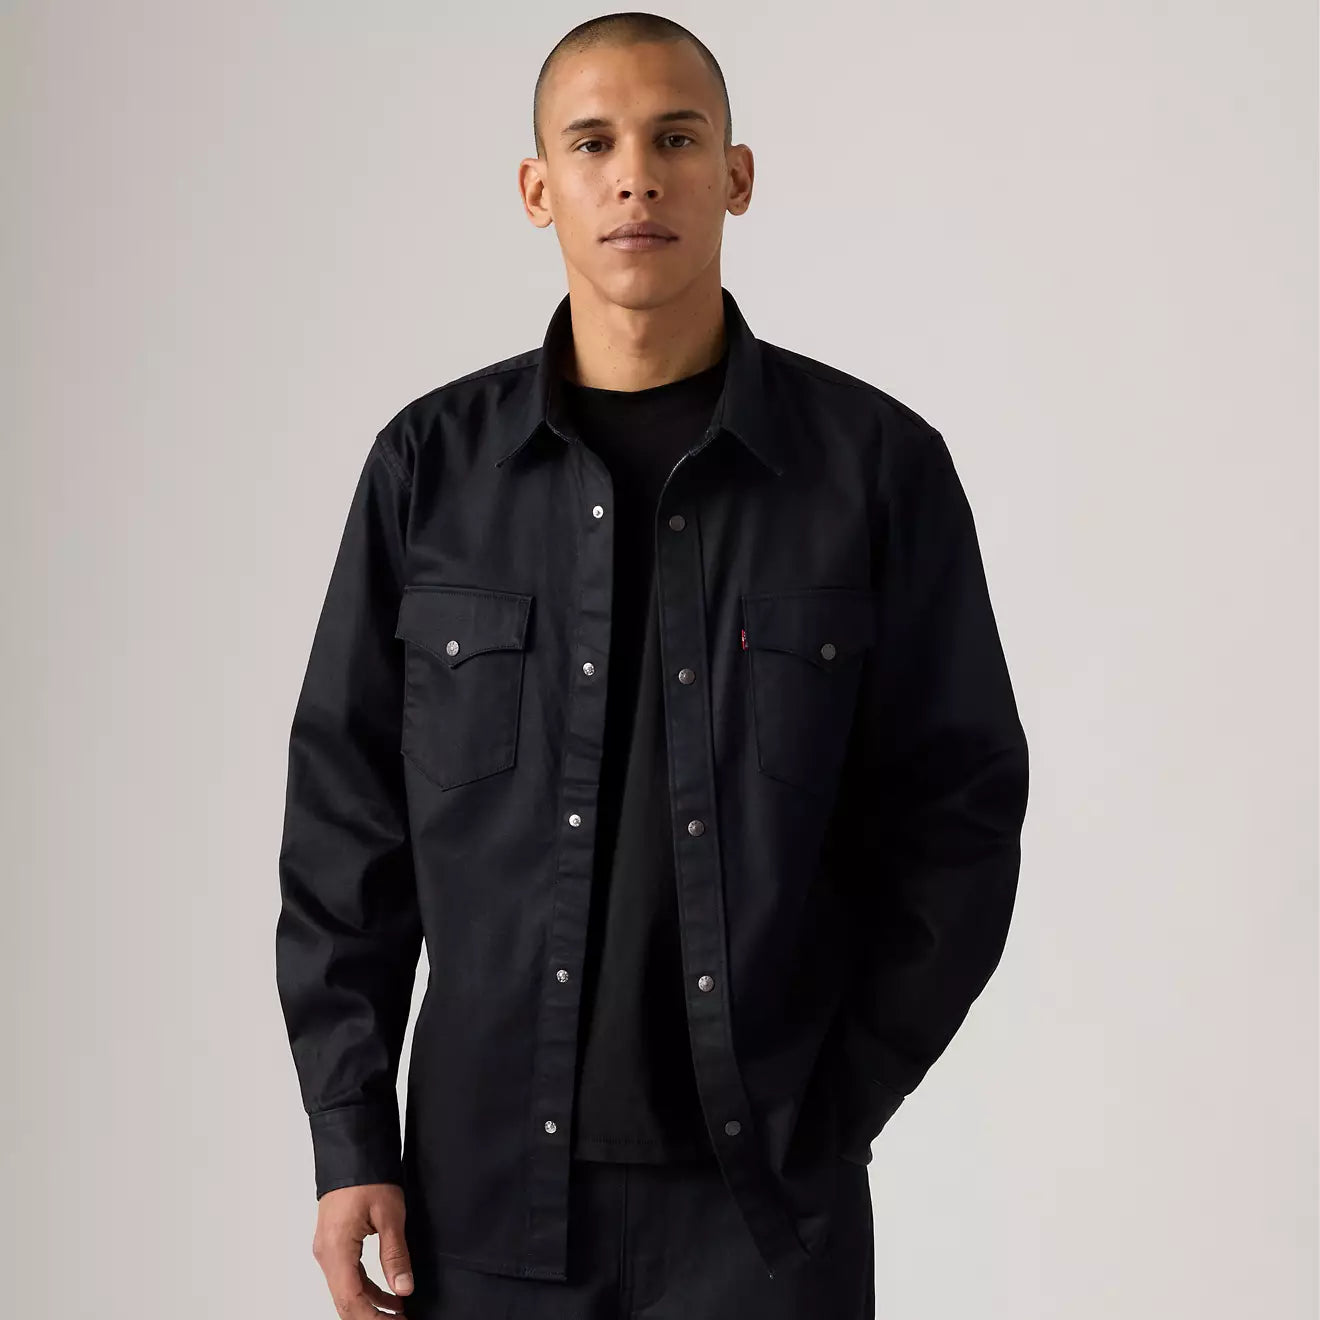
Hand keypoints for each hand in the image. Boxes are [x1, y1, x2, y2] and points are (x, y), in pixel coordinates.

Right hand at [311, 1182, 414, 1316]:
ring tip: (401, 1312)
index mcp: (336, 1249)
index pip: (351, 1301)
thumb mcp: (389, 1214)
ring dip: (372, 1306)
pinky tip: (390, 1294)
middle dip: (373, 1318)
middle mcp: (326, 1254)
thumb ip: (395, 1255)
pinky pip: (348, 1276)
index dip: (374, 1319)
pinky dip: (367, 1289)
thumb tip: (404, 1288)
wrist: (352, 1149)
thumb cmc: (368, 1175)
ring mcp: (328, 1249)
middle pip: (346, 1302)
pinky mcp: (334, 1243)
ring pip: (347, 1291)